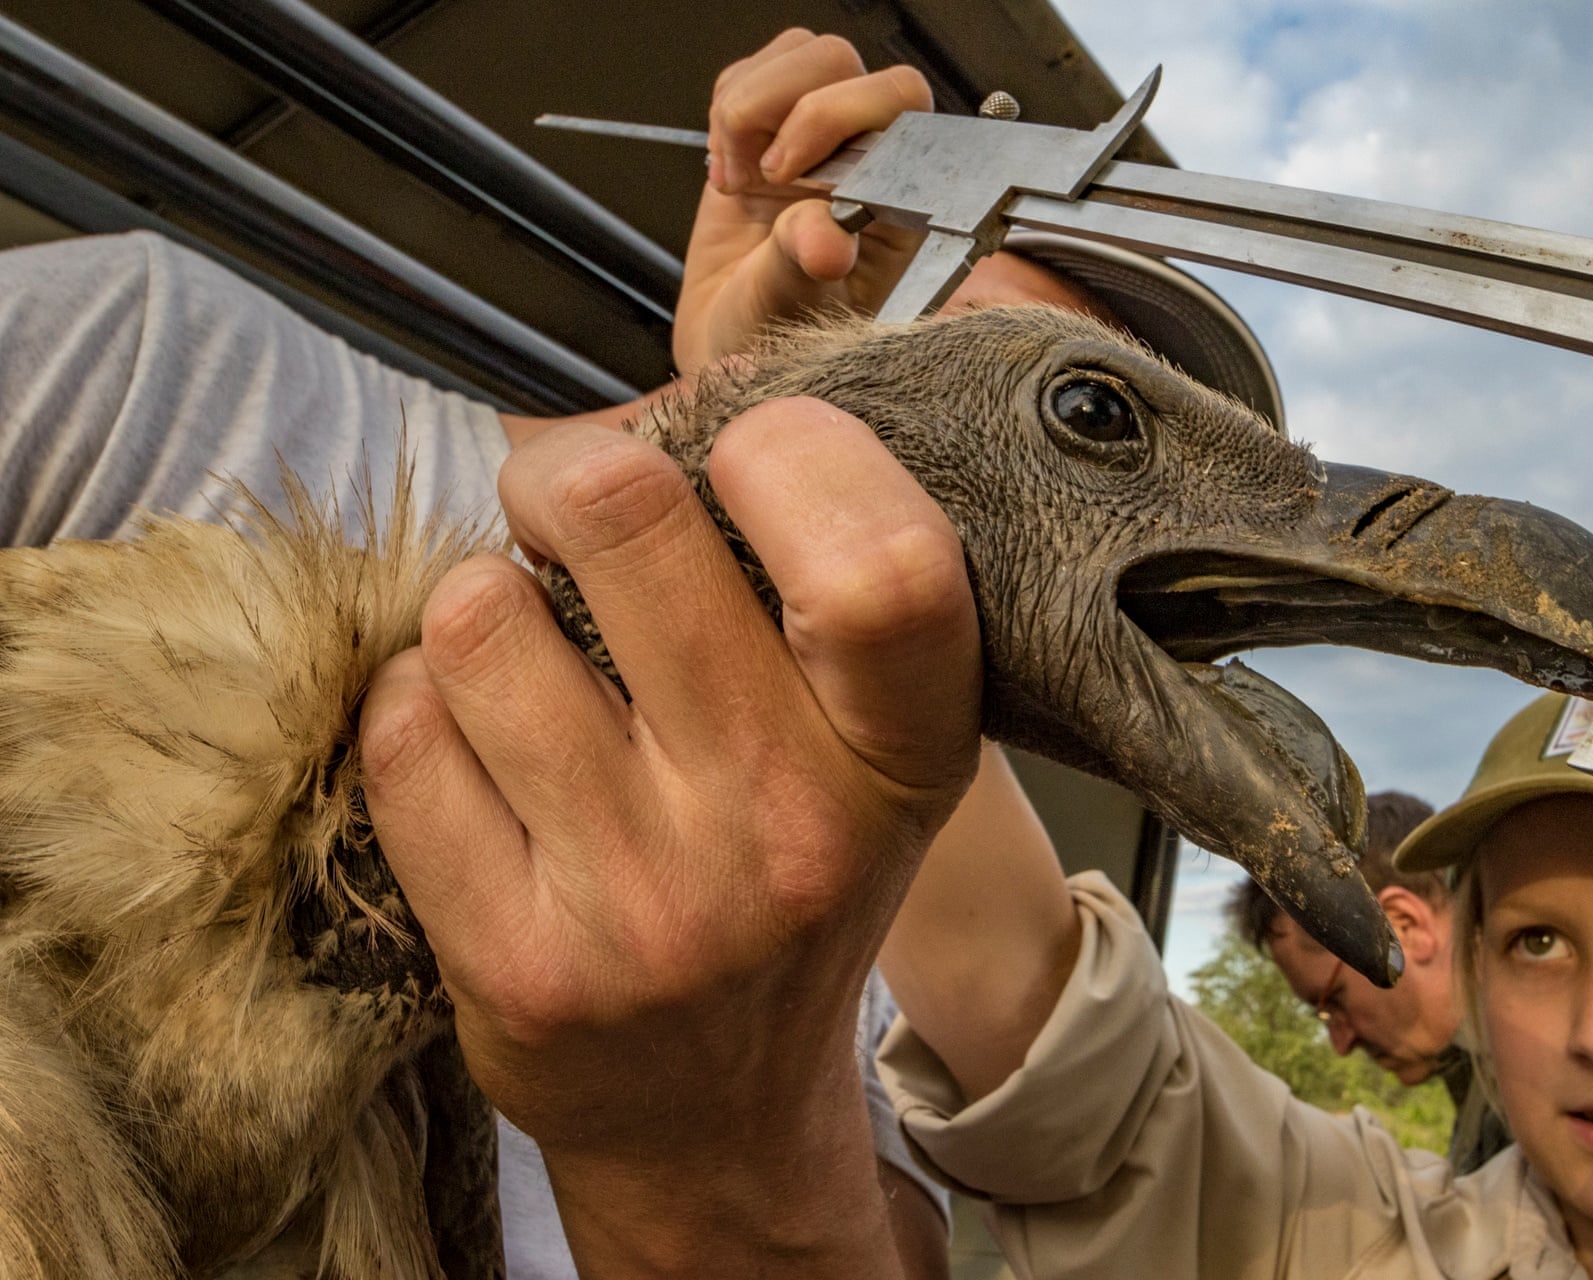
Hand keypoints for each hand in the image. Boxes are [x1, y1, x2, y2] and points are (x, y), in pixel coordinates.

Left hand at [359, 400, 980, 1275]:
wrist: (715, 1108)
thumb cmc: (784, 882)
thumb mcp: (866, 747)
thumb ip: (810, 586)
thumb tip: (653, 405)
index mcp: (899, 755)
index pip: (882, 557)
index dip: (785, 450)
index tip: (734, 452)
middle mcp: (788, 829)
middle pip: (629, 517)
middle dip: (571, 472)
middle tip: (572, 504)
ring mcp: (648, 903)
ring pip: (482, 612)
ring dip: (485, 600)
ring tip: (528, 654)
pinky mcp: (518, 959)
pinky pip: (403, 724)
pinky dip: (419, 700)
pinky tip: (476, 741)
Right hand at [675, 29, 932, 370]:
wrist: (731, 345)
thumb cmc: (778, 339)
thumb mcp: (791, 310)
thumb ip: (806, 265)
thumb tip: (825, 236)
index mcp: (899, 197)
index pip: (900, 103)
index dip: (838, 117)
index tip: (789, 177)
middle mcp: (867, 158)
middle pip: (842, 62)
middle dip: (789, 110)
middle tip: (765, 179)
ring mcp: (820, 138)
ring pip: (799, 55)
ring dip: (749, 109)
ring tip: (740, 180)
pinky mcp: (773, 127)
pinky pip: (753, 73)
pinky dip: (727, 112)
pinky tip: (730, 172)